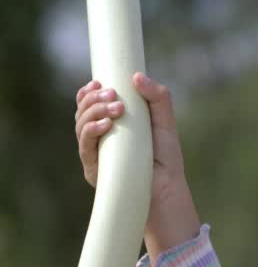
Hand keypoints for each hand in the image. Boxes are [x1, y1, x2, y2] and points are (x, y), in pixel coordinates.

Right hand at [74, 73, 200, 256]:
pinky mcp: (94, 170)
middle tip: (112, 95)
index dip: (89, 92)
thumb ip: (158, 98)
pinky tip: (107, 124)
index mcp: (112, 125)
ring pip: (81, 126)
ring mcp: (95, 154)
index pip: (90, 104)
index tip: (99, 82)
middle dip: (93, 100)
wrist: (167, 190)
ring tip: (116, 108)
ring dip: (94, 112)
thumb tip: (136, 75)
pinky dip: (93, 131)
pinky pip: (86, 146)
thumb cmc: (166, 158)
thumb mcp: (165, 123)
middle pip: (82, 112)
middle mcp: (99, 139)